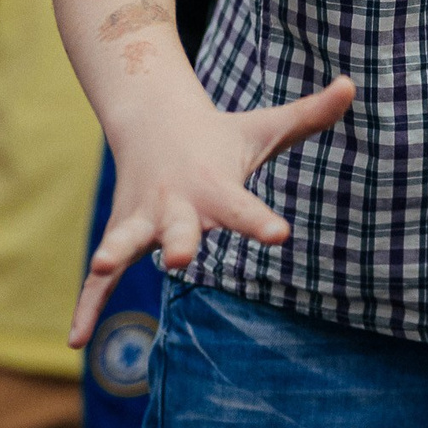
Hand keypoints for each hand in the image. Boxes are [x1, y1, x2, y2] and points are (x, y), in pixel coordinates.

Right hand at [71, 75, 355, 345]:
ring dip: (115, 254)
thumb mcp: (266, 128)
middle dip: (178, 241)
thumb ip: (310, 115)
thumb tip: (351, 85)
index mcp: (215, 186)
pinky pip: (100, 279)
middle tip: (179, 258)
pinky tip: (75, 342)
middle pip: (179, 226)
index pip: (244, 208)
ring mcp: (143, 221)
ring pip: (126, 240)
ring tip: (101, 265)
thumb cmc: (222, 137)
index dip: (262, 222)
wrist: (154, 122)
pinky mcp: (122, 236)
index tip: (281, 235)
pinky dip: (88, 305)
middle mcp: (176, 204)